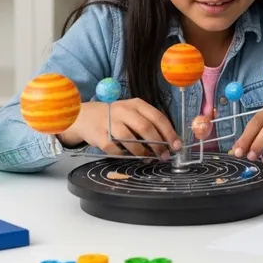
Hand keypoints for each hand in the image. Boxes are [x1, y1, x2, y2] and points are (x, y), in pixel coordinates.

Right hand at [56, 99, 181, 158]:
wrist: (85, 116)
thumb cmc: (116, 117)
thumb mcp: (133, 113)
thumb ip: (149, 123)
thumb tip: (168, 142)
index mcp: (136, 104)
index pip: (157, 117)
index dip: (169, 132)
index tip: (177, 145)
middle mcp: (124, 111)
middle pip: (146, 128)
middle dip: (159, 144)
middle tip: (165, 156)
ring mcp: (111, 123)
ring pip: (131, 140)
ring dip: (143, 152)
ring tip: (149, 158)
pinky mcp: (100, 137)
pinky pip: (117, 150)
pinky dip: (126, 156)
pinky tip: (130, 157)